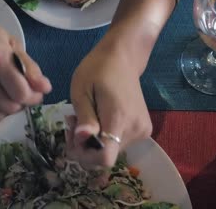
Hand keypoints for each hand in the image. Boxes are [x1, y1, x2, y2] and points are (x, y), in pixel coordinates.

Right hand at [0, 9, 51, 122]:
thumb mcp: (9, 42)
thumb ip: (29, 66)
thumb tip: (45, 89)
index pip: (20, 91)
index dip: (33, 97)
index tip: (36, 94)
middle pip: (8, 106)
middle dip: (21, 104)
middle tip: (21, 95)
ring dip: (6, 111)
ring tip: (7, 97)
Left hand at [67, 40, 151, 167]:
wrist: (123, 58)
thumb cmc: (98, 70)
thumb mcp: (81, 90)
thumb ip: (84, 117)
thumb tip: (82, 138)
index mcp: (119, 119)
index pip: (105, 157)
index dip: (85, 155)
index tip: (73, 136)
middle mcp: (135, 130)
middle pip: (105, 156)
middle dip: (84, 146)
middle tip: (72, 122)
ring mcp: (142, 131)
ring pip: (111, 151)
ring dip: (92, 141)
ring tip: (84, 117)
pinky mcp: (144, 130)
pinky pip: (118, 144)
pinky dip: (104, 137)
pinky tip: (97, 119)